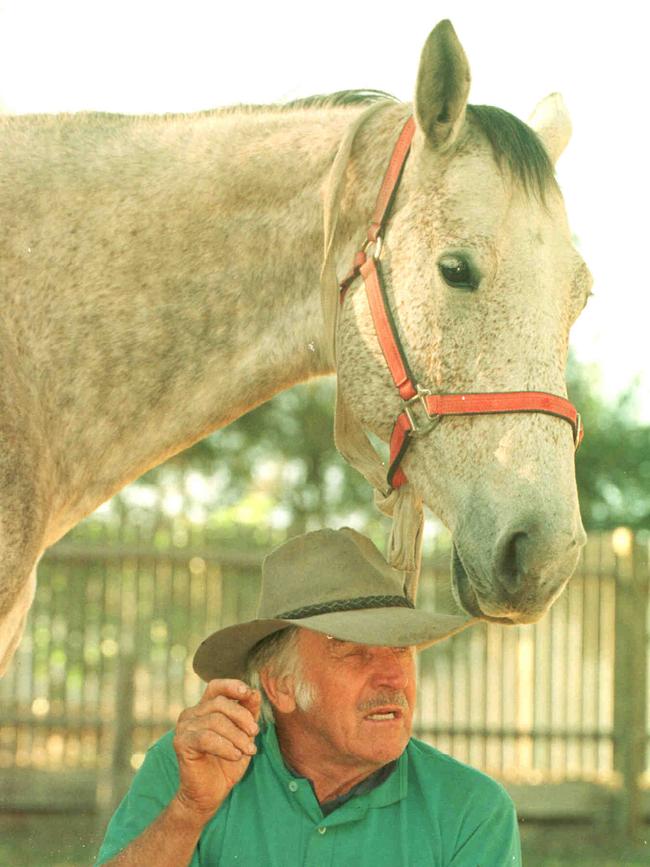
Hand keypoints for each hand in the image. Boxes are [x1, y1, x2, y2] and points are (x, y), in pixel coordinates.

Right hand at [172, 679, 261, 821]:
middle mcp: (191, 714)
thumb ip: (248, 713)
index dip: (232, 685)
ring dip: (237, 736)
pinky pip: (207, 738)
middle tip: (255, 733)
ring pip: (215, 721)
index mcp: (205, 708)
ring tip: (248, 750)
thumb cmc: (226, 763)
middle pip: (220, 703)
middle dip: (242, 717)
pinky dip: (225, 746)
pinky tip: (235, 756)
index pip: (216, 686)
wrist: (209, 794)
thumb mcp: (244, 735)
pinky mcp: (181, 743)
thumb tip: (254, 692)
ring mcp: (184, 727)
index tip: (248, 693)